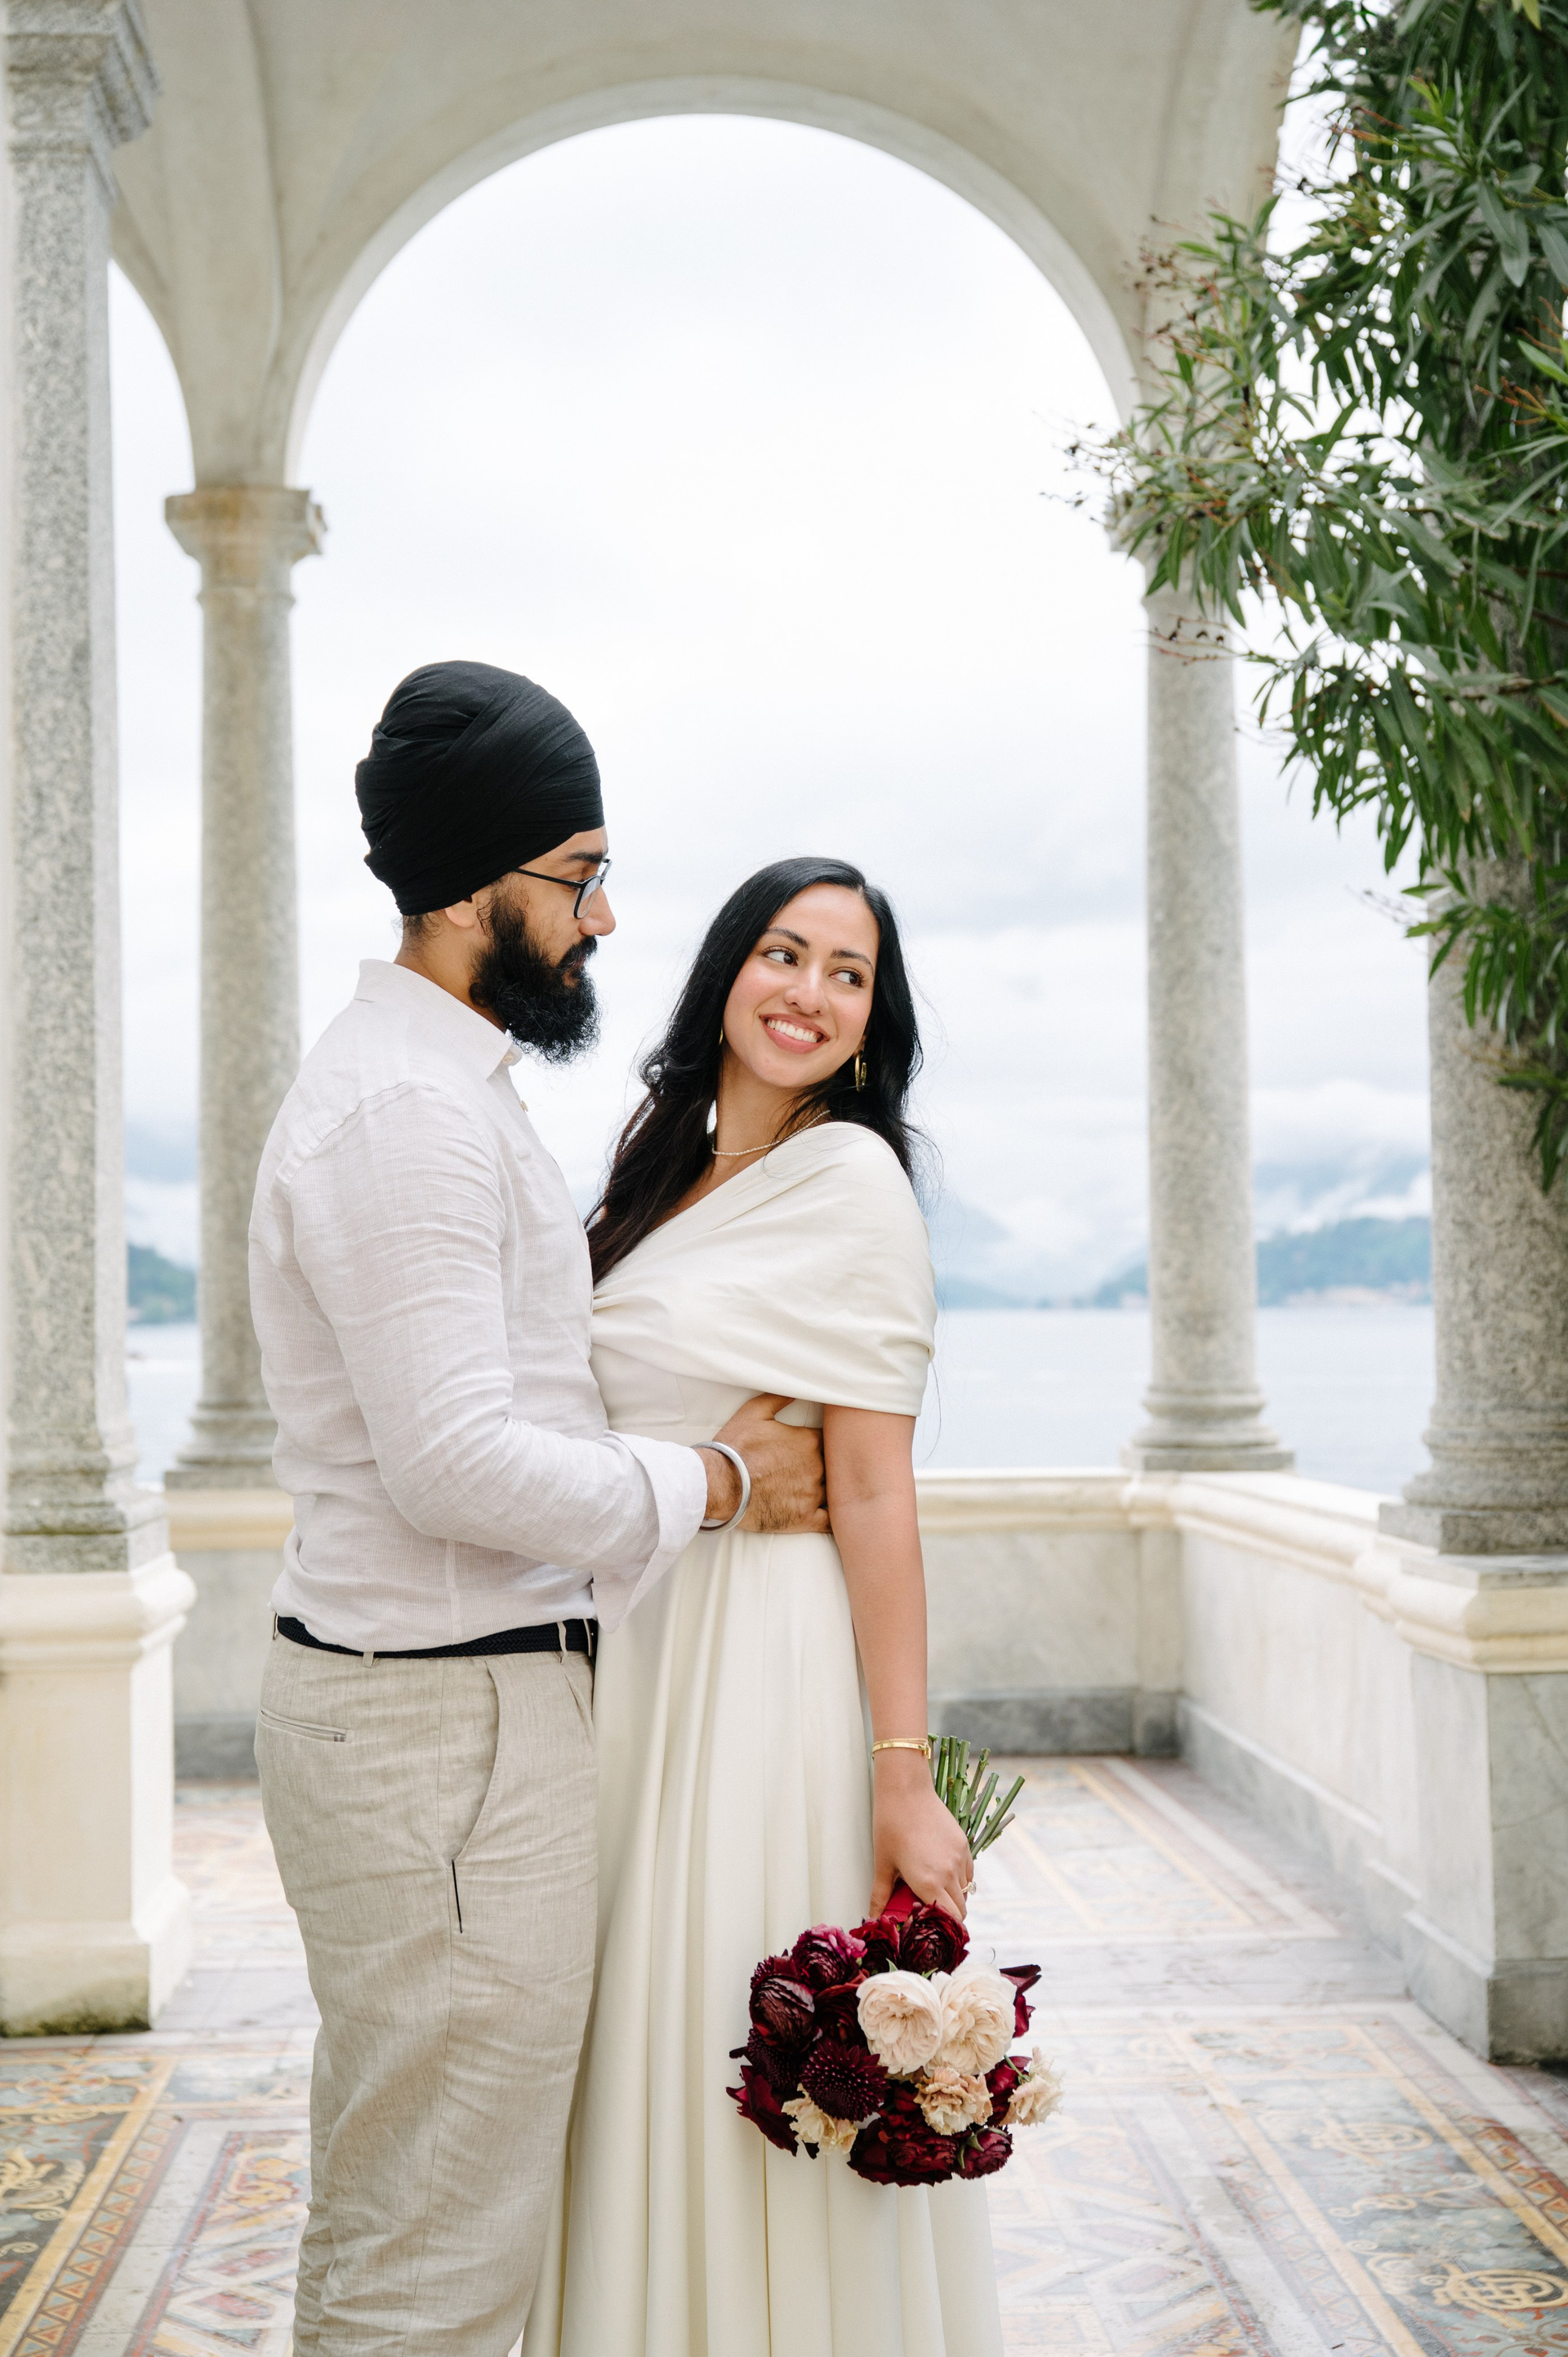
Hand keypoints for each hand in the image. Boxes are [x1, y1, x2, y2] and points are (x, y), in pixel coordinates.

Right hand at [708, 1394, 827, 1533]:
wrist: (719, 1485)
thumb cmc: (735, 1449)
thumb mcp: (753, 1413)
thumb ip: (779, 1398)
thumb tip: (798, 1388)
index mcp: (808, 1441)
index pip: (832, 1440)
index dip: (828, 1443)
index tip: (821, 1446)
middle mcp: (816, 1467)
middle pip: (835, 1465)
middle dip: (829, 1466)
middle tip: (820, 1468)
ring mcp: (812, 1494)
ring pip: (834, 1491)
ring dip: (831, 1490)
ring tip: (825, 1490)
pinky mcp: (805, 1518)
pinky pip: (831, 1521)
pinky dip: (835, 1518)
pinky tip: (837, 1516)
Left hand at [870, 1750, 971, 1918]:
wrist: (906, 1789)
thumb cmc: (890, 1824)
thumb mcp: (883, 1863)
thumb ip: (880, 1895)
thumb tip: (873, 1917)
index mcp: (928, 1882)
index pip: (948, 1920)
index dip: (942, 1929)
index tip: (929, 1928)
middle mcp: (949, 1873)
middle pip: (961, 1910)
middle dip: (947, 1916)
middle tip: (928, 1912)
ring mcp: (959, 1858)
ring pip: (966, 1891)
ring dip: (954, 1897)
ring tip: (933, 1891)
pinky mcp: (964, 1844)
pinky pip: (969, 1873)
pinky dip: (960, 1880)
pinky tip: (941, 1873)